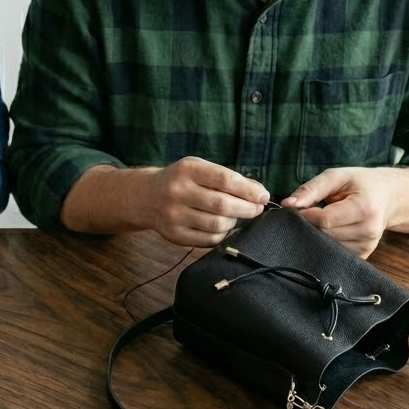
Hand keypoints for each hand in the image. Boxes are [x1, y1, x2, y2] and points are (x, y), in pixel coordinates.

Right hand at [140, 157, 269, 246]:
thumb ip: (227, 178)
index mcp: (187, 170)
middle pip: (223, 205)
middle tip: (257, 209)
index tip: (264, 196)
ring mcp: (174, 216)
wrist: (145, 197)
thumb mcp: (199, 168)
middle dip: (247, 209)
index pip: (225, 180)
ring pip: (217, 225)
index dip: (249, 190)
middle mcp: (177, 192)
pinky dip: (222, 234)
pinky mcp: (174, 235)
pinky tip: (223, 227)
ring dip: (234, 222)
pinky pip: (208, 240)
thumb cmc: (180, 180)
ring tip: (236, 216)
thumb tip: (259, 192)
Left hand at [280, 166, 408, 257]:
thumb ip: (311, 189)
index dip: (306, 215)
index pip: (325, 220)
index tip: (297, 208)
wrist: (391, 197)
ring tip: (324, 218)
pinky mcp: (363, 255)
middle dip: (310, 224)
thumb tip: (287, 204)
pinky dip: (326, 242)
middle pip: (324, 234)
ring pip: (326, 245)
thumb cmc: (362, 184)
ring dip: (317, 234)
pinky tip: (330, 230)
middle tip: (308, 212)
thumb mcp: (338, 176)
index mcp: (365, 208)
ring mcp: (367, 246)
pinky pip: (333, 252)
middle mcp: (369, 231)